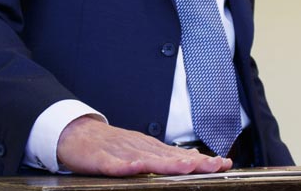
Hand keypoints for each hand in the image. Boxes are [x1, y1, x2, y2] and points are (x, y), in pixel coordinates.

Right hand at [56, 115, 232, 175]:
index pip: (181, 155)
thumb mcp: (140, 150)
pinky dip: (126, 165)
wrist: (76, 133)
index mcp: (151, 148)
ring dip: (168, 163)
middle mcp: (141, 148)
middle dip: (195, 162)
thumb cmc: (110, 145)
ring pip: (148, 159)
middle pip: (171, 156)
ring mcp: (122, 152)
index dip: (203, 160)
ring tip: (187, 167)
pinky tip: (136, 167)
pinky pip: (115, 164)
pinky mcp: (102, 159)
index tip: (224, 163)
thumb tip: (192, 162)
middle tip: (216, 165)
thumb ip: (164, 158)